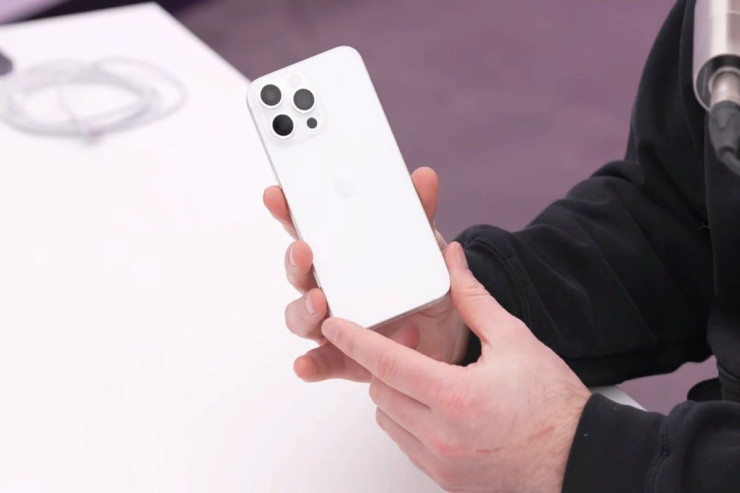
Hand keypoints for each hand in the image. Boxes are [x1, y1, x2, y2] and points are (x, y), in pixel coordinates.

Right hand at [263, 167, 468, 381]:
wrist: (450, 333)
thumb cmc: (424, 284)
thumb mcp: (424, 247)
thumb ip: (418, 215)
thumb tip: (424, 177)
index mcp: (342, 254)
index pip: (307, 228)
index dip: (288, 211)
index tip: (278, 195)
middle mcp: (330, 286)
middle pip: (298, 271)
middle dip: (295, 259)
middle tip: (305, 250)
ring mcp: (335, 322)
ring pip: (302, 316)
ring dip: (303, 309)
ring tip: (319, 302)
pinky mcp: (346, 356)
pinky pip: (323, 361)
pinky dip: (311, 364)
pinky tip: (306, 364)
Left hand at [320, 242, 590, 492]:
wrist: (579, 458)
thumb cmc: (553, 403)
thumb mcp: (514, 340)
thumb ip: (473, 298)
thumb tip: (453, 261)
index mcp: (456, 397)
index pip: (387, 363)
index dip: (354, 340)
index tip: (333, 326)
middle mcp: (442, 436)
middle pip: (380, 390)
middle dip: (385, 363)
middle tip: (413, 343)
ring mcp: (441, 463)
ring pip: (387, 419)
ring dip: (394, 393)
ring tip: (429, 377)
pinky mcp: (444, 479)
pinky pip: (404, 443)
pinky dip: (408, 420)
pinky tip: (436, 405)